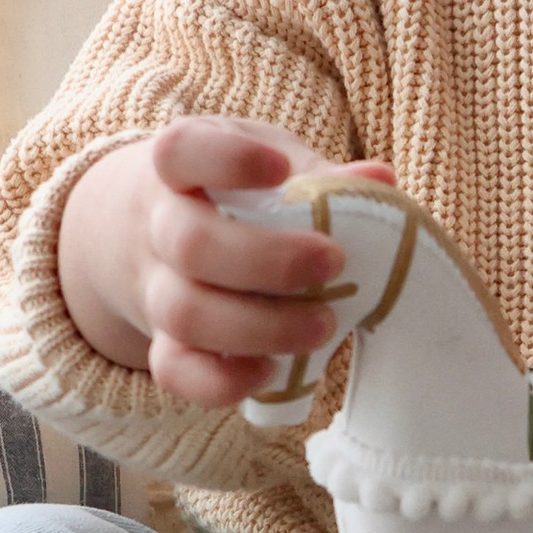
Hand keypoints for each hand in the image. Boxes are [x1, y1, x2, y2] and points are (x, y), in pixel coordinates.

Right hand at [57, 117, 393, 406]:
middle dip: (267, 261)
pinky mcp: (162, 342)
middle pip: (190, 244)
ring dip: (260, 327)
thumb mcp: (266, 163)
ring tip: (324, 326)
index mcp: (180, 167)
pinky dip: (222, 382)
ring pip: (185, 315)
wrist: (153, 231)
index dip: (225, 160)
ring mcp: (154, 287)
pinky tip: (271, 371)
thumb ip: (318, 174)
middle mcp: (156, 225)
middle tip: (333, 262)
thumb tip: (379, 179)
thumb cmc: (230, 190)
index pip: (180, 151)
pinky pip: (175, 371)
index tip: (278, 170)